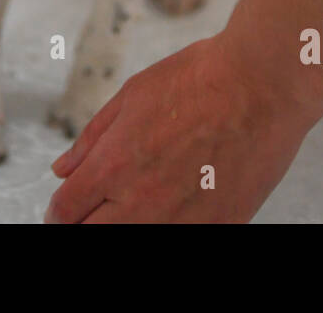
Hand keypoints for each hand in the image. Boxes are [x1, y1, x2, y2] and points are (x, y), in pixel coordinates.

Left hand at [44, 32, 317, 222]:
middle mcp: (142, 202)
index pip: (64, 211)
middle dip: (85, 225)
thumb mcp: (132, 95)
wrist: (264, 84)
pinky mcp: (219, 227)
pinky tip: (175, 208)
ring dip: (125, 226)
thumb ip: (92, 139)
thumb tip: (62, 170)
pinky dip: (170, 227)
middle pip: (90, 237)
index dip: (57, 213)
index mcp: (113, 165)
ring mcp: (182, 222)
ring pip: (132, 242)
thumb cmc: (202, 79)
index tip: (64, 209)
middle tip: (93, 212)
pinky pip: (182, 239)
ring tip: (136, 207)